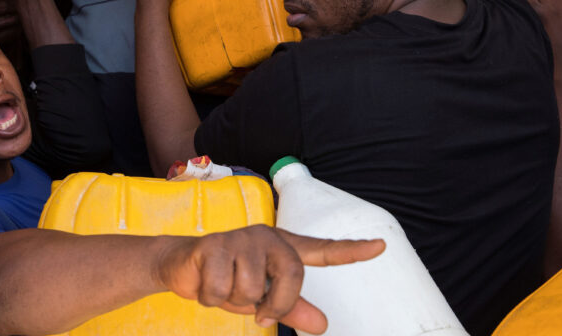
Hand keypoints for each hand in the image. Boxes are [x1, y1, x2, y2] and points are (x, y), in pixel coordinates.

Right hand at [155, 224, 384, 333]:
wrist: (180, 266)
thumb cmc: (227, 279)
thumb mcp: (260, 299)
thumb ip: (291, 307)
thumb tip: (323, 323)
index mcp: (281, 247)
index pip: (321, 249)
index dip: (351, 250)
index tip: (380, 246)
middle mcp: (264, 236)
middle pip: (291, 275)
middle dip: (275, 303)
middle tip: (256, 313)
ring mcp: (239, 238)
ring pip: (252, 289)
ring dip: (234, 301)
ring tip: (222, 286)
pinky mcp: (213, 246)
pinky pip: (222, 291)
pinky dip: (212, 299)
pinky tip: (205, 284)